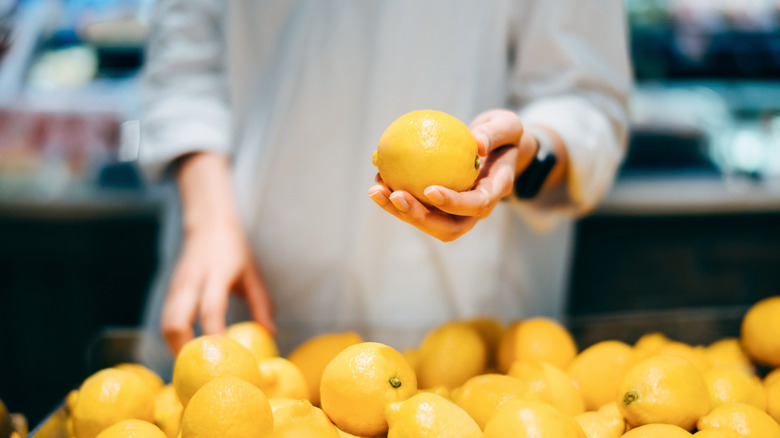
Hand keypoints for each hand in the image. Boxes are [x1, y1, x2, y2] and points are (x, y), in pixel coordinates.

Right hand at [161, 153, 274, 352]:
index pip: (211, 309)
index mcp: (217, 274)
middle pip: (175, 322)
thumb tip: (270, 333)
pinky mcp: (169, 291)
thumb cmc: (234, 250)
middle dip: (184, 351)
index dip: (214, 335)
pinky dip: (173, 338)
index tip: (224, 358)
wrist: (207, 224)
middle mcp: (192, 281)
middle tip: (200, 371)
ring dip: (176, 348)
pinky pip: (165, 320)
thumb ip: (261, 303)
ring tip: (193, 367)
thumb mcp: (253, 273)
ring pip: (165, 324)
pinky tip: (187, 351)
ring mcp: (177, 287)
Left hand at [368, 109, 536, 241]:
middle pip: (448, 227)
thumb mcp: (507, 126)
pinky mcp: (441, 208)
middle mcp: (476, 210)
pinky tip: (377, 180)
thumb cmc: (505, 135)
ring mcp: (457, 212)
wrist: (501, 150)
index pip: (476, 205)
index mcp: (494, 192)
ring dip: (400, 211)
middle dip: (419, 217)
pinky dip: (396, 198)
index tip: (429, 190)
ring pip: (428, 223)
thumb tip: (476, 144)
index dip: (452, 203)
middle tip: (395, 196)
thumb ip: (494, 134)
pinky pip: (418, 207)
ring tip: (376, 191)